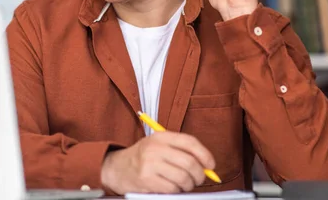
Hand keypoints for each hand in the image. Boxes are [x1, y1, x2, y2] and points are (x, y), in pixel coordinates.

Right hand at [100, 131, 214, 194]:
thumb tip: (206, 166)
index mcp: (161, 136)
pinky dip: (176, 191)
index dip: (205, 154)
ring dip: (188, 185)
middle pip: (189, 162)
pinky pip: (172, 188)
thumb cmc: (143, 157)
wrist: (116, 168)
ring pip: (183, 178)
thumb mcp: (159, 146)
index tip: (211, 165)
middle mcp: (155, 148)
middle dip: (199, 175)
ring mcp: (150, 164)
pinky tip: (170, 187)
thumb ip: (181, 151)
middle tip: (199, 179)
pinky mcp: (146, 179)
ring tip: (184, 184)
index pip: (190, 142)